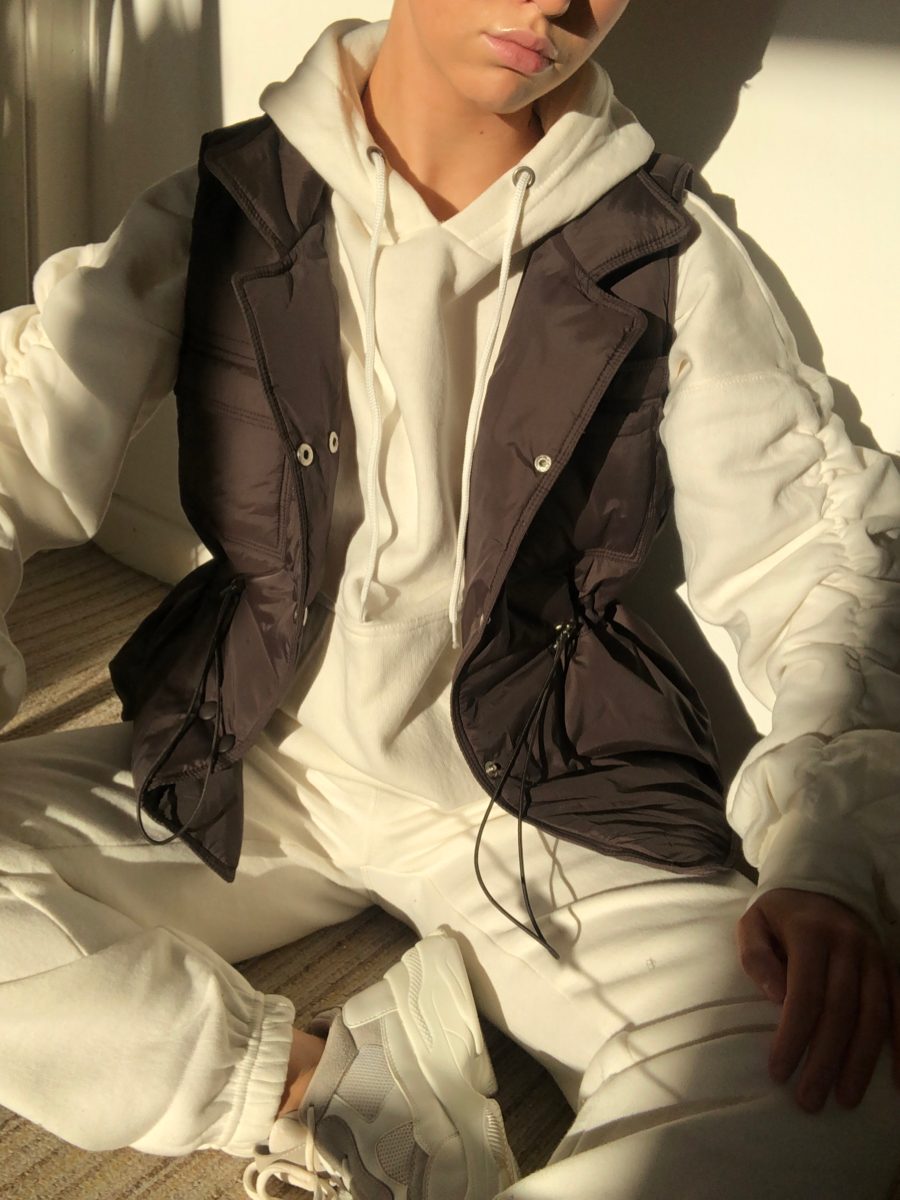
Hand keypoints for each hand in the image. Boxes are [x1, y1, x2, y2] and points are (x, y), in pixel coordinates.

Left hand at [736, 886, 899, 1111]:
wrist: (821, 882)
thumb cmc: (780, 914)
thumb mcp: (753, 923)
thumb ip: (756, 956)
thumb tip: (774, 997)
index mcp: (811, 932)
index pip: (805, 993)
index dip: (793, 1036)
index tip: (778, 1071)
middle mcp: (848, 945)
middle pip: (841, 1012)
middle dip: (825, 1060)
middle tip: (809, 1100)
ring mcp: (874, 957)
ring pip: (874, 1016)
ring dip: (861, 1062)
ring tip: (846, 1099)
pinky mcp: (890, 967)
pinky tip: (897, 1081)